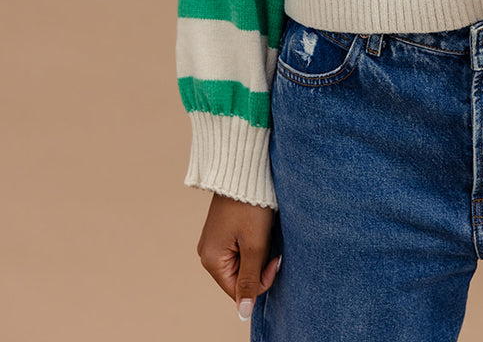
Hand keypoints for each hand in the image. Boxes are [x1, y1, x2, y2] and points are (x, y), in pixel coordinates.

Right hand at [197, 192, 281, 319]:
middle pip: (239, 277)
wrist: (243, 169)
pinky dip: (253, 242)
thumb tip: (243, 312)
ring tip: (263, 231)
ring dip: (257, 253)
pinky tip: (258, 227)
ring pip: (242, 262)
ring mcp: (213, 241)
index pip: (238, 291)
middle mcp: (207, 253)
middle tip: (270, 243)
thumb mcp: (255, 246)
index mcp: (211, 260)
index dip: (261, 280)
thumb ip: (250, 280)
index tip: (275, 259)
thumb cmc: (250, 206)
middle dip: (259, 265)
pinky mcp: (221, 230)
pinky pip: (239, 248)